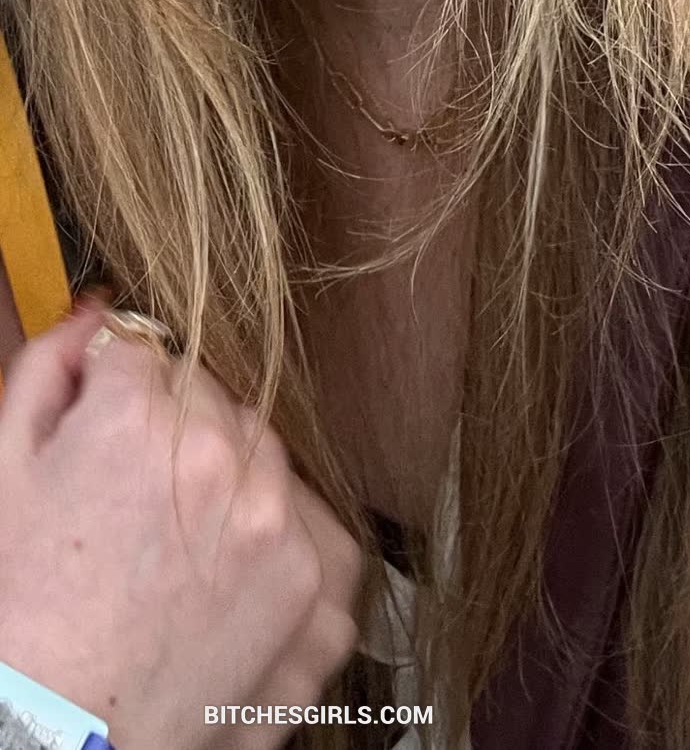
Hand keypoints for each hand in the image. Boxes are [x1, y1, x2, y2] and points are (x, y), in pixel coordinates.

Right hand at [0, 307, 362, 749]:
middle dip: (173, 435)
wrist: (61, 747)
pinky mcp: (323, 597)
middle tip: (130, 508)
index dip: (116, 394)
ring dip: (230, 482)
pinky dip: (286, 540)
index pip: (147, 350)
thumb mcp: (8, 471)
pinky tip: (232, 573)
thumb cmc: (26, 618)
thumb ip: (52, 369)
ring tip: (174, 551)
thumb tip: (99, 317)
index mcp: (142, 421)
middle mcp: (226, 466)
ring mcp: (284, 534)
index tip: (105, 433)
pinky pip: (320, 528)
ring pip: (266, 456)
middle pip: (212, 399)